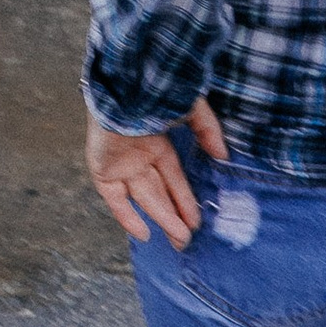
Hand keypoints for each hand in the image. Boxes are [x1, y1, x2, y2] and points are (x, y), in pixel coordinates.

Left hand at [87, 96, 229, 247]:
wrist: (121, 86)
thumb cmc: (155, 93)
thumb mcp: (189, 107)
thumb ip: (207, 130)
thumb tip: (223, 155)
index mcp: (157, 143)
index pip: (174, 178)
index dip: (185, 199)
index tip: (197, 220)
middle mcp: (139, 157)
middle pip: (159, 193)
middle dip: (174, 216)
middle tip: (186, 240)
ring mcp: (121, 164)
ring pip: (144, 199)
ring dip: (161, 218)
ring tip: (178, 240)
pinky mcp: (103, 169)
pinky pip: (115, 199)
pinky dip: (127, 216)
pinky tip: (143, 235)